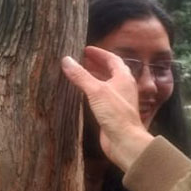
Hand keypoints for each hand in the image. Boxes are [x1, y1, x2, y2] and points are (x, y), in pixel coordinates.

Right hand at [62, 48, 154, 170]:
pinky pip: (102, 97)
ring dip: (94, 77)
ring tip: (79, 73)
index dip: (99, 53)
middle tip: (80, 60)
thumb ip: (81, 75)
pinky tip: (82, 94)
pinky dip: (92, 92)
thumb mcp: (96, 91)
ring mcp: (118, 101)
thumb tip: (66, 60)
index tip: (85, 49)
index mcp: (123, 78)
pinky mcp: (112, 113)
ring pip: (106, 84)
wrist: (125, 141)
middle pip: (110, 71)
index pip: (112, 59)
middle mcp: (123, 87)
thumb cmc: (115, 114)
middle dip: (96, 64)